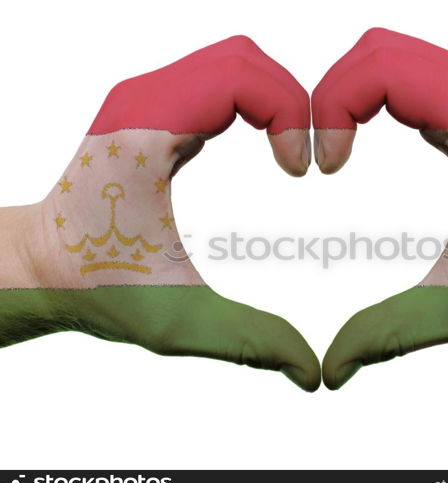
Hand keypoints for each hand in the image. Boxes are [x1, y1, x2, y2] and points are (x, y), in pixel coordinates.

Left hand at [0, 35, 320, 390]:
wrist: (45, 264)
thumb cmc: (97, 287)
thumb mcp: (180, 322)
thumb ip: (253, 343)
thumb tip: (315, 372)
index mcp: (146, 132)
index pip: (240, 78)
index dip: (291, 112)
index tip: (302, 170)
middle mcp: (143, 100)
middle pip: (243, 58)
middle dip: (292, 98)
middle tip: (305, 159)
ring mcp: (147, 99)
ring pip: (233, 61)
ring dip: (274, 98)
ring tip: (289, 152)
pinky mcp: (156, 109)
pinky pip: (218, 81)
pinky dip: (254, 103)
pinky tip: (265, 144)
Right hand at [313, 28, 447, 388]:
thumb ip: (388, 334)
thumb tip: (328, 370)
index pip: (380, 70)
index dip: (331, 109)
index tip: (323, 168)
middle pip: (374, 51)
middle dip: (328, 96)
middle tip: (318, 158)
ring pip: (384, 53)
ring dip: (346, 94)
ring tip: (333, 152)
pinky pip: (400, 72)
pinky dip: (366, 97)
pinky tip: (357, 141)